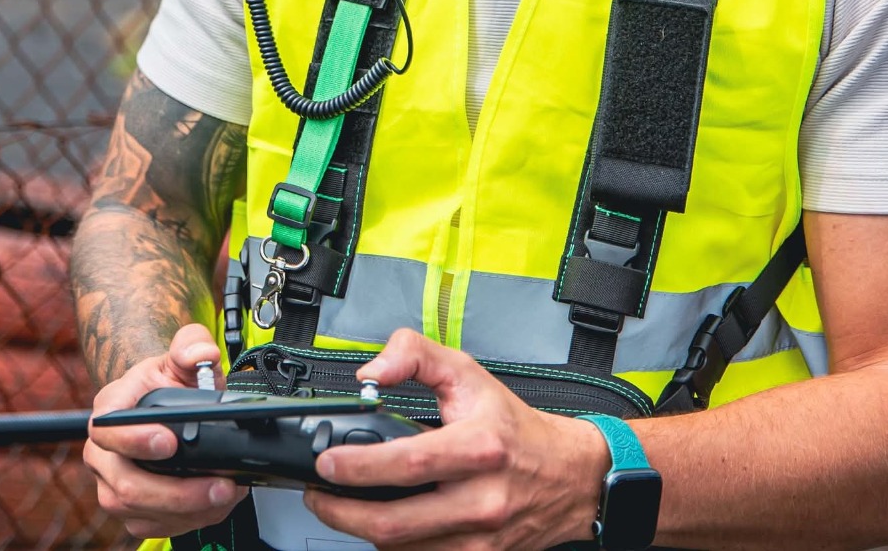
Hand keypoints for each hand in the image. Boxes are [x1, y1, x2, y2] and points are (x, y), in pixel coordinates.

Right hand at [81, 322, 244, 538]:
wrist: (165, 405)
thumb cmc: (169, 382)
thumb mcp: (183, 355)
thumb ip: (191, 344)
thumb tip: (200, 353)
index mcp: (109, 410)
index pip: (108, 429)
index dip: (135, 440)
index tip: (169, 443)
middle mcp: (102, 453)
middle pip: (125, 486)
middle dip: (177, 492)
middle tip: (219, 485)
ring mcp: (113, 485)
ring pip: (140, 513)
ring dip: (188, 511)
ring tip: (225, 494)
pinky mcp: (131, 510)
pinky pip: (154, 527)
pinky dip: (189, 521)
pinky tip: (213, 506)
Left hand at [304, 329, 610, 550]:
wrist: (569, 475)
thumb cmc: (514, 427)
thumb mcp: (467, 373)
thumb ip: (414, 356)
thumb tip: (370, 374)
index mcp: (479, 448)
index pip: (408, 464)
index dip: (359, 467)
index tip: (328, 462)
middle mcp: (481, 499)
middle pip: (394, 523)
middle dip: (342, 512)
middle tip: (319, 494)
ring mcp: (480, 538)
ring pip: (402, 549)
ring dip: (362, 530)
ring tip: (344, 506)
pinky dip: (394, 546)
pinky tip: (382, 524)